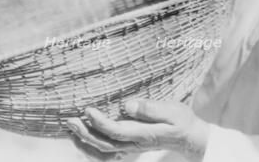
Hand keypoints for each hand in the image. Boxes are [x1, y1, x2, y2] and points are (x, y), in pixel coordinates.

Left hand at [67, 99, 209, 161]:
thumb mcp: (172, 110)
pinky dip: (91, 149)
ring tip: (71, 129)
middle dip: (85, 133)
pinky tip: (82, 140)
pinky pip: (107, 154)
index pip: (116, 131)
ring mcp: (131, 149)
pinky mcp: (130, 148)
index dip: (99, 122)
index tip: (88, 109)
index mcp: (143, 134)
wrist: (189, 137)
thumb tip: (128, 105)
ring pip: (103, 152)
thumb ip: (151, 108)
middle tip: (70, 120)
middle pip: (104, 144)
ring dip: (84, 142)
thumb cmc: (181, 120)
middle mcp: (134, 145)